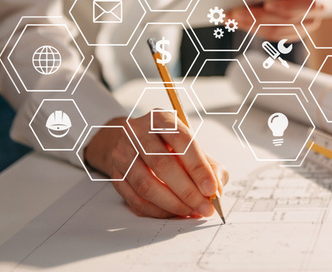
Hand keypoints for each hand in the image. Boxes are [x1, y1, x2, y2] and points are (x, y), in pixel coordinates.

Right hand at [84, 113, 227, 217]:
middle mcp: (137, 132)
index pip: (182, 141)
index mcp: (161, 119)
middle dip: (187, 191)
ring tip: (190, 211)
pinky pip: (135, 199)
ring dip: (172, 204)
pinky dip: (157, 210)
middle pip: (162, 164)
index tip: (211, 189)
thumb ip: (208, 164)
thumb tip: (216, 189)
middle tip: (204, 207)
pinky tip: (173, 212)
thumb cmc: (166, 144)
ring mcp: (122, 152)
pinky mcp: (114, 173)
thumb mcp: (188, 144)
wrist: (130, 142)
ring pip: (146, 185)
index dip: (198, 167)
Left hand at [230, 0, 323, 41]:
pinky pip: (269, 35)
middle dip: (258, 16)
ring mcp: (301, 29)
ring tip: (228, 16)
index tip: (267, 3)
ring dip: (249, 24)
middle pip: (286, 20)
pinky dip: (250, 28)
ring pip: (275, 31)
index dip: (287, 5)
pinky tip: (233, 21)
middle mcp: (313, 16)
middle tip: (235, 11)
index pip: (308, 4)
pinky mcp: (287, 34)